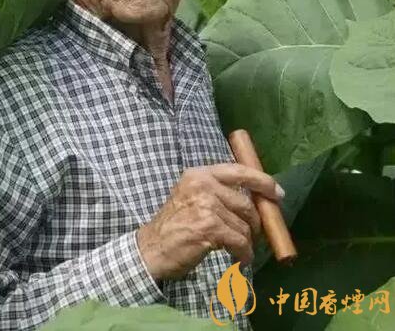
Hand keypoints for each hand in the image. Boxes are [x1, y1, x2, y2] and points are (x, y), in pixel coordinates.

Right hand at [136, 162, 284, 280]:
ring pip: (244, 225)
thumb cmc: (175, 224)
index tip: (278, 193)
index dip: (262, 181)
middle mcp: (203, 185)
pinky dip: (244, 253)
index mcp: (199, 174)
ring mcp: (207, 205)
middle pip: (246, 202)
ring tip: (240, 250)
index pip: (239, 171)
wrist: (152, 248)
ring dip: (247, 242)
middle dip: (256, 222)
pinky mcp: (210, 227)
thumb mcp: (192, 196)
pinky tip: (239, 259)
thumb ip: (218, 191)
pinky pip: (240, 241)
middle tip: (253, 234)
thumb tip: (255, 198)